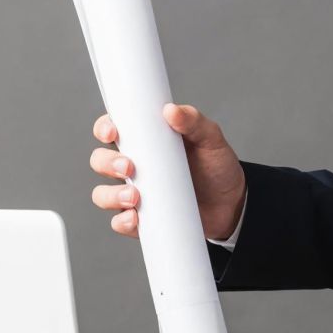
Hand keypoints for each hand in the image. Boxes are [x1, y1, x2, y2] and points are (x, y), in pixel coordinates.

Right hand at [89, 103, 245, 238]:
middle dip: (107, 163)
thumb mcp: (211, 140)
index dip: (104, 128)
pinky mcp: (142, 219)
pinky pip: (119, 222)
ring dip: (110, 195)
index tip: (112, 132)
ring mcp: (135, 194)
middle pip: (100, 161)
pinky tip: (135, 219)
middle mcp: (133, 167)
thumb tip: (172, 110)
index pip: (112, 130)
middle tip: (130, 168)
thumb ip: (194, 122)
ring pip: (102, 193)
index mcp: (144, 142)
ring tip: (134, 197)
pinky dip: (122, 222)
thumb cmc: (217, 168)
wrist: (232, 206)